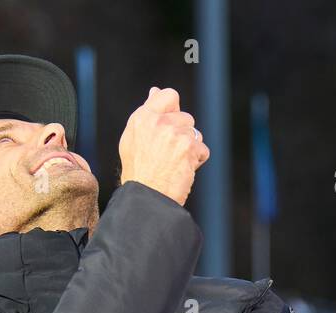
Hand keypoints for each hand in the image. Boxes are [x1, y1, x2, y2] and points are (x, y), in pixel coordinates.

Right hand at [117, 86, 209, 204]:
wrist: (147, 197)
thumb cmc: (139, 173)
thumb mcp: (133, 139)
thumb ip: (146, 114)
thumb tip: (155, 91)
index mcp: (142, 117)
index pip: (168, 95)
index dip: (175, 110)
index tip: (171, 125)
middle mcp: (158, 121)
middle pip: (186, 117)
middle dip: (182, 134)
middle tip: (168, 154)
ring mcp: (174, 133)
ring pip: (195, 133)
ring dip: (190, 148)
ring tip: (174, 164)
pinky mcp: (189, 146)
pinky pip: (202, 150)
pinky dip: (197, 161)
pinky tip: (182, 171)